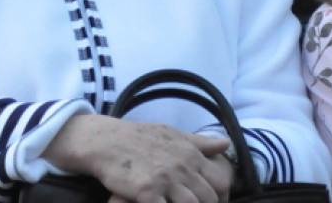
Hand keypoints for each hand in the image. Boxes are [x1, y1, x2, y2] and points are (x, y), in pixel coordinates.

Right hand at [44, 115, 234, 202]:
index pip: (221, 181)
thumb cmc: (138, 137)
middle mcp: (181, 166)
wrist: (105, 141)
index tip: (212, 201)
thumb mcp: (171, 134)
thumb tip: (225, 144)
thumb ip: (198, 143)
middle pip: (209, 199)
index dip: (221, 196)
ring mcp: (165, 180)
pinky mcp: (147, 192)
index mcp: (190, 153)